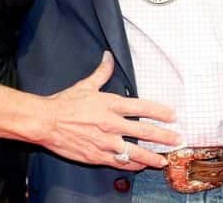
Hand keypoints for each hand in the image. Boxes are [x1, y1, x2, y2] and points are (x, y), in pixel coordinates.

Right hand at [36, 52, 179, 170]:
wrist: (45, 122)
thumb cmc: (65, 103)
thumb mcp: (85, 85)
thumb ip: (102, 72)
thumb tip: (109, 57)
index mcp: (111, 104)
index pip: (143, 107)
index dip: (160, 112)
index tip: (173, 116)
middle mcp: (112, 124)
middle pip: (145, 132)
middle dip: (163, 136)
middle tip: (177, 139)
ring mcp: (105, 142)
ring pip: (135, 152)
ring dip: (152, 156)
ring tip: (164, 160)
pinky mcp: (97, 156)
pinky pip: (119, 163)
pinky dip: (132, 165)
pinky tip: (141, 166)